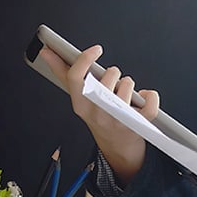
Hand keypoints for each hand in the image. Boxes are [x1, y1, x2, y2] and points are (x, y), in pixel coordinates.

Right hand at [40, 45, 159, 184]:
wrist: (117, 147)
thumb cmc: (99, 116)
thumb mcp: (79, 98)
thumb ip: (62, 73)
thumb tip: (46, 51)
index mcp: (81, 105)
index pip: (76, 78)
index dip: (85, 59)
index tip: (96, 49)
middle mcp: (98, 114)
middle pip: (105, 80)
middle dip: (113, 73)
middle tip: (114, 77)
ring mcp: (118, 121)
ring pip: (127, 88)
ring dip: (129, 84)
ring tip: (126, 91)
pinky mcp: (138, 125)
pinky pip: (149, 103)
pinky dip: (150, 96)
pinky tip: (144, 96)